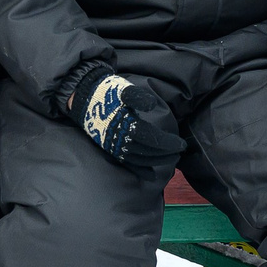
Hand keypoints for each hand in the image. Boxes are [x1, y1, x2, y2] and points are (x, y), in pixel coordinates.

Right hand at [64, 64, 185, 178]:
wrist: (84, 97)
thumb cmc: (107, 92)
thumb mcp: (123, 89)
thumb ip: (138, 97)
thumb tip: (151, 104)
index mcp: (127, 123)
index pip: (152, 137)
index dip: (168, 142)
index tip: (182, 144)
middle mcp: (121, 138)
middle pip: (148, 150)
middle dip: (166, 153)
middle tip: (180, 152)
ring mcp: (115, 145)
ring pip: (139, 158)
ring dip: (156, 161)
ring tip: (170, 159)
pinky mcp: (110, 149)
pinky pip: (126, 163)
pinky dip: (139, 170)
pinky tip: (150, 176)